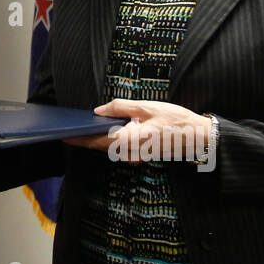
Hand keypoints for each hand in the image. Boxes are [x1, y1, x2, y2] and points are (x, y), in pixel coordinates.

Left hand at [65, 98, 211, 163]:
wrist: (198, 138)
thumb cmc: (175, 121)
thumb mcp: (147, 107)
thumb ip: (121, 107)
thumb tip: (99, 110)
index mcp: (130, 139)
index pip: (98, 141)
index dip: (80, 139)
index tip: (65, 136)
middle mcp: (131, 152)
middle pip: (101, 147)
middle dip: (85, 139)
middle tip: (69, 131)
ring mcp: (136, 156)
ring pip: (110, 149)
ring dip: (96, 141)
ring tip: (83, 129)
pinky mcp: (141, 156)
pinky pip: (120, 150)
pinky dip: (110, 142)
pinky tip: (105, 131)